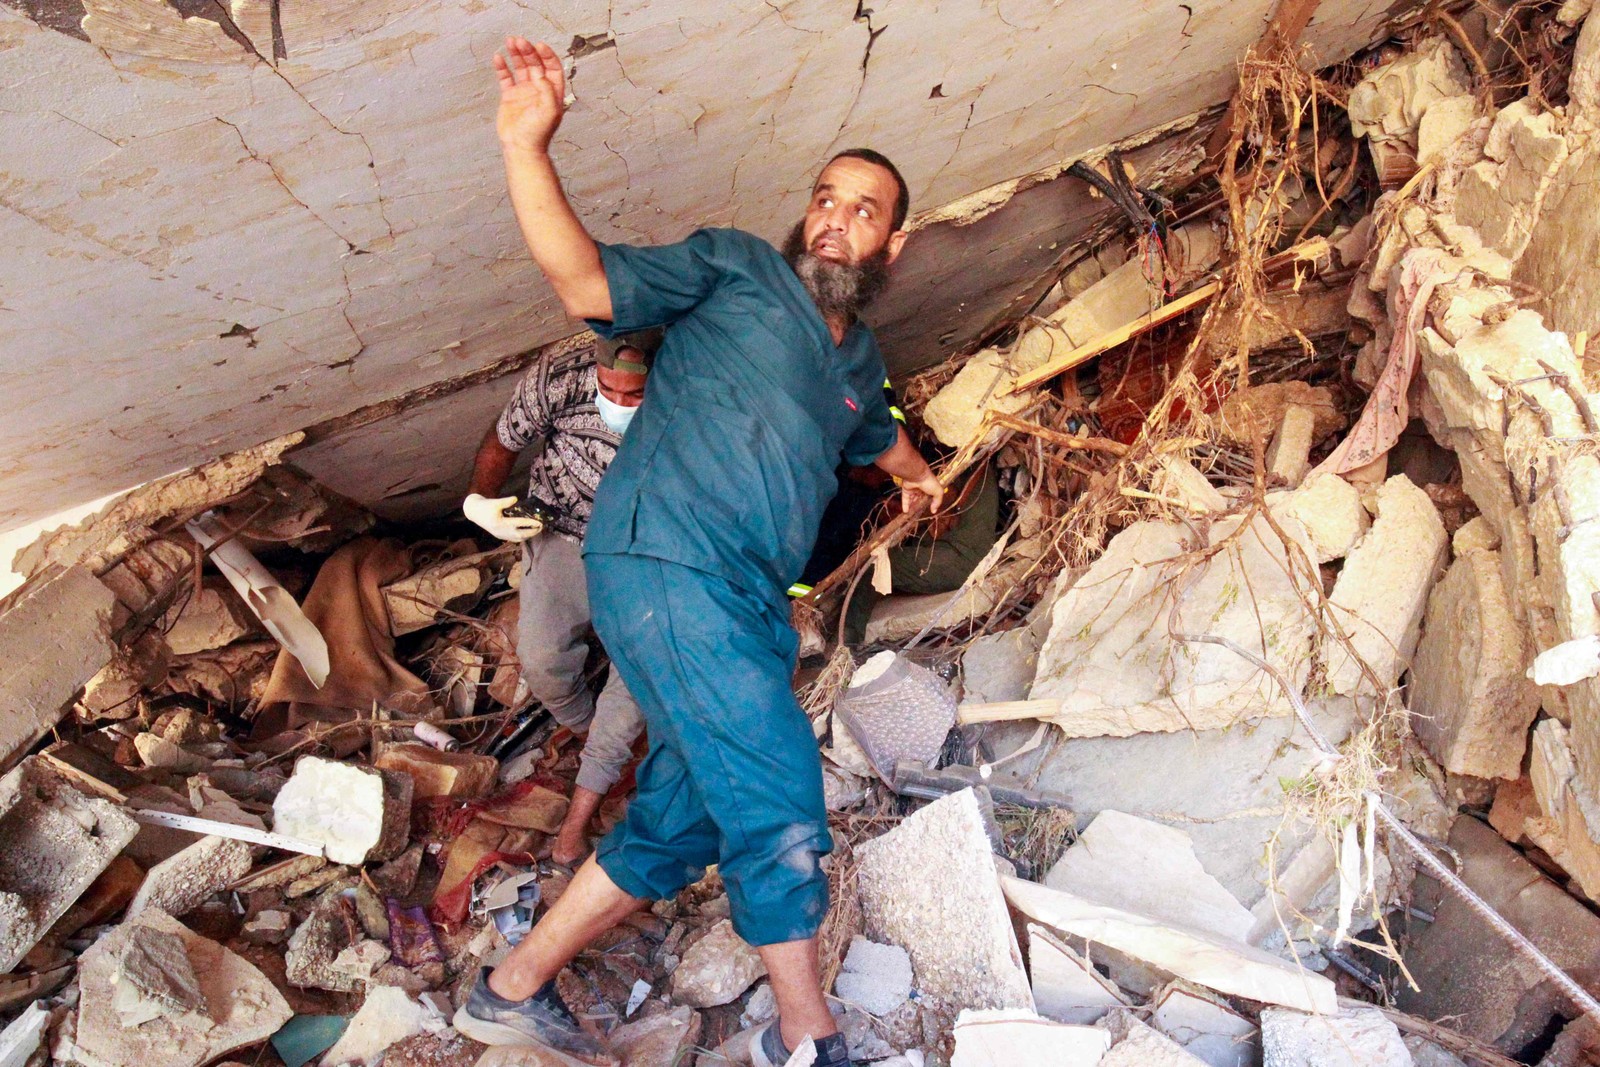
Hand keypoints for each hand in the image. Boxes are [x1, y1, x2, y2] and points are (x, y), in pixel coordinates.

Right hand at [463, 493, 542, 541]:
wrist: (474, 512)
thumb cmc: (485, 506)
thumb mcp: (495, 502)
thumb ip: (506, 501)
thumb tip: (515, 499)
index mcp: (500, 523)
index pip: (518, 524)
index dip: (530, 523)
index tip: (539, 522)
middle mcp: (501, 531)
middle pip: (520, 534)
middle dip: (532, 532)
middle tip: (541, 526)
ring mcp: (501, 535)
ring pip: (518, 539)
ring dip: (528, 536)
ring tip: (537, 530)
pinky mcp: (500, 536)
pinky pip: (513, 539)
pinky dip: (522, 537)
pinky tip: (527, 534)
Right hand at [492, 37, 566, 153]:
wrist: (520, 147)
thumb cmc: (538, 133)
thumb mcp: (549, 111)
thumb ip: (547, 90)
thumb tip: (540, 72)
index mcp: (552, 92)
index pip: (552, 68)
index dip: (547, 55)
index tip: (539, 45)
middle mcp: (539, 89)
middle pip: (535, 64)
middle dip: (528, 51)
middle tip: (519, 41)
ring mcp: (524, 92)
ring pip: (520, 67)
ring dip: (516, 54)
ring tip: (510, 41)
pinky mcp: (510, 96)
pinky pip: (506, 77)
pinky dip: (502, 67)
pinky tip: (498, 57)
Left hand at [900, 471, 944, 515]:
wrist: (917, 474)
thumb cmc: (929, 482)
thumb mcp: (938, 492)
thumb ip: (937, 502)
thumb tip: (934, 510)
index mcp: (930, 487)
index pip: (930, 496)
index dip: (930, 503)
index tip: (929, 509)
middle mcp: (921, 488)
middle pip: (920, 498)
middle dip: (920, 505)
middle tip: (920, 513)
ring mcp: (913, 489)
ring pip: (912, 499)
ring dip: (912, 506)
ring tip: (912, 514)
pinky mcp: (906, 490)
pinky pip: (905, 499)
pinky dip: (905, 505)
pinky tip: (906, 512)